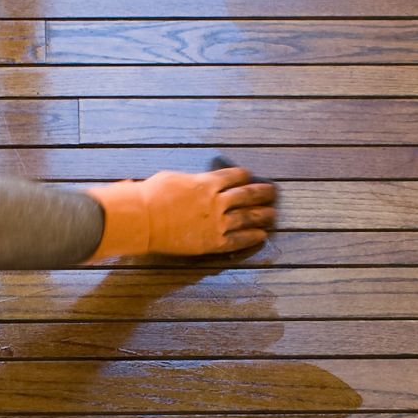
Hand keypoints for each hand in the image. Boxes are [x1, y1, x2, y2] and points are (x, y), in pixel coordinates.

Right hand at [85, 165, 277, 260]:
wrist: (143, 219)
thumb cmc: (151, 196)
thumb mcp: (172, 178)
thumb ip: (188, 181)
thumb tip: (191, 182)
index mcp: (206, 182)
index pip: (233, 176)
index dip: (243, 175)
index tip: (250, 176)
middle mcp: (216, 201)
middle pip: (246, 195)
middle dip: (262, 192)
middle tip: (273, 192)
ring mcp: (217, 222)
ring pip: (247, 217)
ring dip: (263, 214)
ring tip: (273, 214)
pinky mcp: (213, 242)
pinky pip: (238, 239)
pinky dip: (252, 237)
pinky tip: (262, 235)